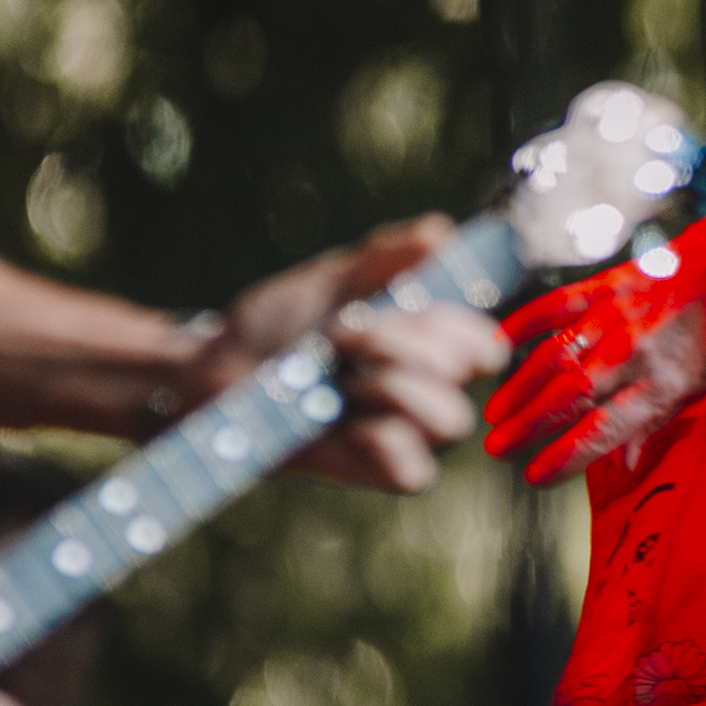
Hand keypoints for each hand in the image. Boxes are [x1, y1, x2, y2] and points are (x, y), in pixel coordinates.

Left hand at [194, 216, 510, 491]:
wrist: (218, 367)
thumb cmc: (279, 323)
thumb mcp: (333, 280)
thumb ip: (385, 258)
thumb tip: (440, 234)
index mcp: (428, 344)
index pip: (487, 342)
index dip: (462, 323)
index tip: (408, 302)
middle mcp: (427, 389)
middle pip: (470, 371)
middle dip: (407, 340)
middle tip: (344, 330)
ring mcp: (405, 433)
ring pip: (449, 419)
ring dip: (395, 384)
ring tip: (343, 374)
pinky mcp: (376, 472)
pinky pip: (413, 469)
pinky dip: (382, 437)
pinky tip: (345, 417)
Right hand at [485, 212, 705, 483]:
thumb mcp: (700, 387)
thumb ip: (656, 424)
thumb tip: (622, 467)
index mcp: (664, 384)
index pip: (605, 429)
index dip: (566, 455)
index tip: (535, 476)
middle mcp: (636, 352)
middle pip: (571, 396)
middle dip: (529, 426)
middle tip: (496, 448)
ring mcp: (617, 316)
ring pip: (556, 357)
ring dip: (520, 388)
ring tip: (494, 414)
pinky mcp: (604, 285)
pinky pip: (556, 306)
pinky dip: (523, 323)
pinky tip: (497, 344)